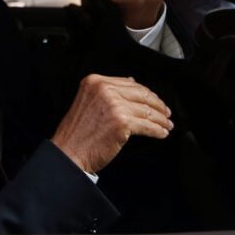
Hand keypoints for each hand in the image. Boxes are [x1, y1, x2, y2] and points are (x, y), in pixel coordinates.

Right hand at [51, 74, 172, 173]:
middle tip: (166, 112)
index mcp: (95, 81)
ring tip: (166, 124)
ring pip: (146, 110)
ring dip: (160, 119)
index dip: (146, 93)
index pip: (129, 83)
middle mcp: (105, 89)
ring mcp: (114, 105)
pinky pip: (147, 125)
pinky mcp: (122, 122)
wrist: (68, 152)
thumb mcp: (87, 101)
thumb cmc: (76, 133)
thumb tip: (133, 83)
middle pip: (141, 94)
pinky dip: (157, 130)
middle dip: (157, 104)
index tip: (155, 100)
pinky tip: (161, 133)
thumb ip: (107, 91)